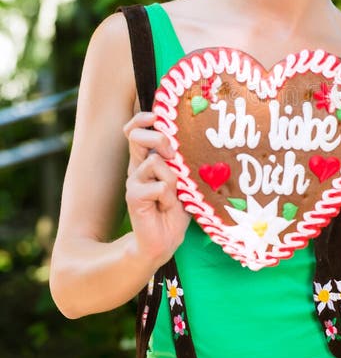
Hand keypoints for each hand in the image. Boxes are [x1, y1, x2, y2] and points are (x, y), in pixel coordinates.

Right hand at [123, 111, 188, 265]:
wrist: (164, 241)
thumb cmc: (175, 210)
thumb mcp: (182, 181)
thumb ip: (180, 162)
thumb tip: (190, 140)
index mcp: (146, 161)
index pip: (134, 130)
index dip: (142, 119)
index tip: (156, 116)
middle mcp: (136, 168)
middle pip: (137, 136)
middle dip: (159, 138)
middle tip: (173, 154)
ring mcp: (133, 182)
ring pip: (155, 161)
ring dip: (173, 179)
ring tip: (173, 196)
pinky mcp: (133, 197)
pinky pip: (160, 186)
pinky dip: (170, 197)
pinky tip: (166, 208)